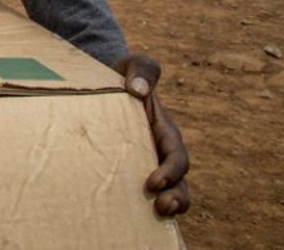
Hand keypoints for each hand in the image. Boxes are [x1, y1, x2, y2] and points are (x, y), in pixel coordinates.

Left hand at [114, 54, 190, 216]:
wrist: (105, 82)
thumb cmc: (123, 75)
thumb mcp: (133, 65)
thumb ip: (141, 70)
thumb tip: (138, 89)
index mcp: (164, 130)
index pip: (175, 155)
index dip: (170, 171)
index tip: (153, 181)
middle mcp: (159, 150)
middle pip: (178, 181)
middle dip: (177, 197)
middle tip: (163, 207)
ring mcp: (147, 161)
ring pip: (168, 191)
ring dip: (169, 206)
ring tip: (158, 215)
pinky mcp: (130, 169)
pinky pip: (142, 191)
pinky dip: (142, 206)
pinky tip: (130, 218)